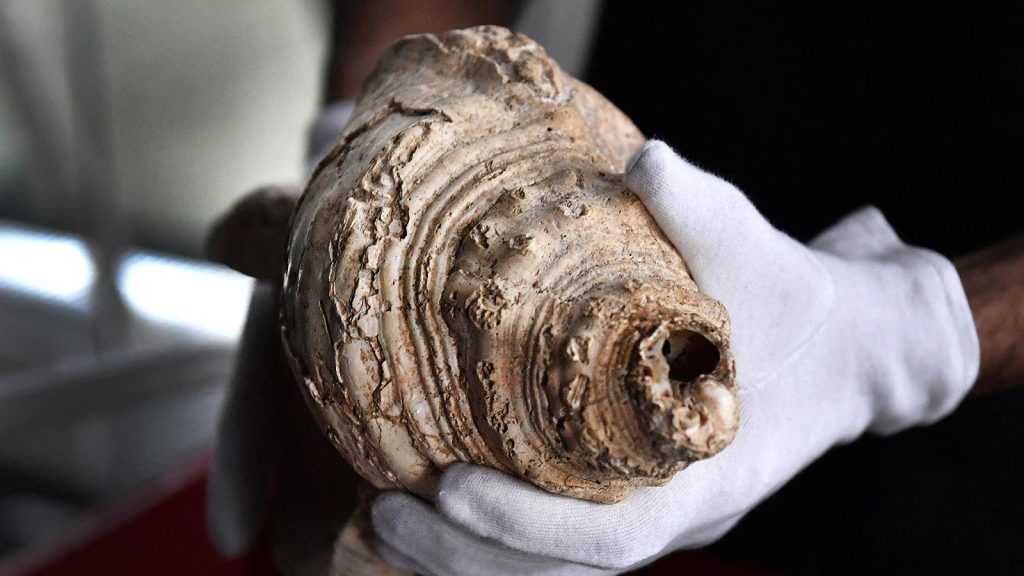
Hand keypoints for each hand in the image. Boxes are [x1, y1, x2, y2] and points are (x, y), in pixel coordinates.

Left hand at [369, 140, 979, 574]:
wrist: (843, 348)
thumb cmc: (792, 300)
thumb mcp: (752, 249)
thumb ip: (700, 211)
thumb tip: (646, 162)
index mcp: (704, 473)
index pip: (612, 533)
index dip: (528, 523)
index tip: (448, 487)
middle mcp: (675, 509)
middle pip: (562, 567)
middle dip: (468, 553)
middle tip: (382, 512)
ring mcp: (653, 508)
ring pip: (551, 566)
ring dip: (465, 559)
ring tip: (380, 522)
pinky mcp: (633, 492)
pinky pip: (555, 535)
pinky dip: (490, 537)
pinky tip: (428, 507)